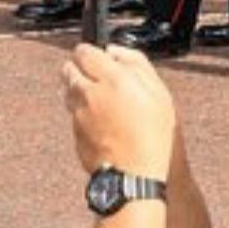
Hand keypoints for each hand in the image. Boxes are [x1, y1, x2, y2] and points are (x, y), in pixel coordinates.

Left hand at [62, 44, 175, 179]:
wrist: (137, 176)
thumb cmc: (154, 137)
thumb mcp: (159, 94)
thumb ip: (137, 65)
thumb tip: (114, 51)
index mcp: (112, 79)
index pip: (84, 51)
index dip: (90, 52)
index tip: (98, 57)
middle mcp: (89, 94)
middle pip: (69, 69)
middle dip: (79, 69)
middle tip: (96, 78)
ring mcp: (78, 115)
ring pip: (69, 92)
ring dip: (79, 90)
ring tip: (101, 102)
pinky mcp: (74, 133)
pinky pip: (74, 116)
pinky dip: (82, 114)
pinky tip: (103, 124)